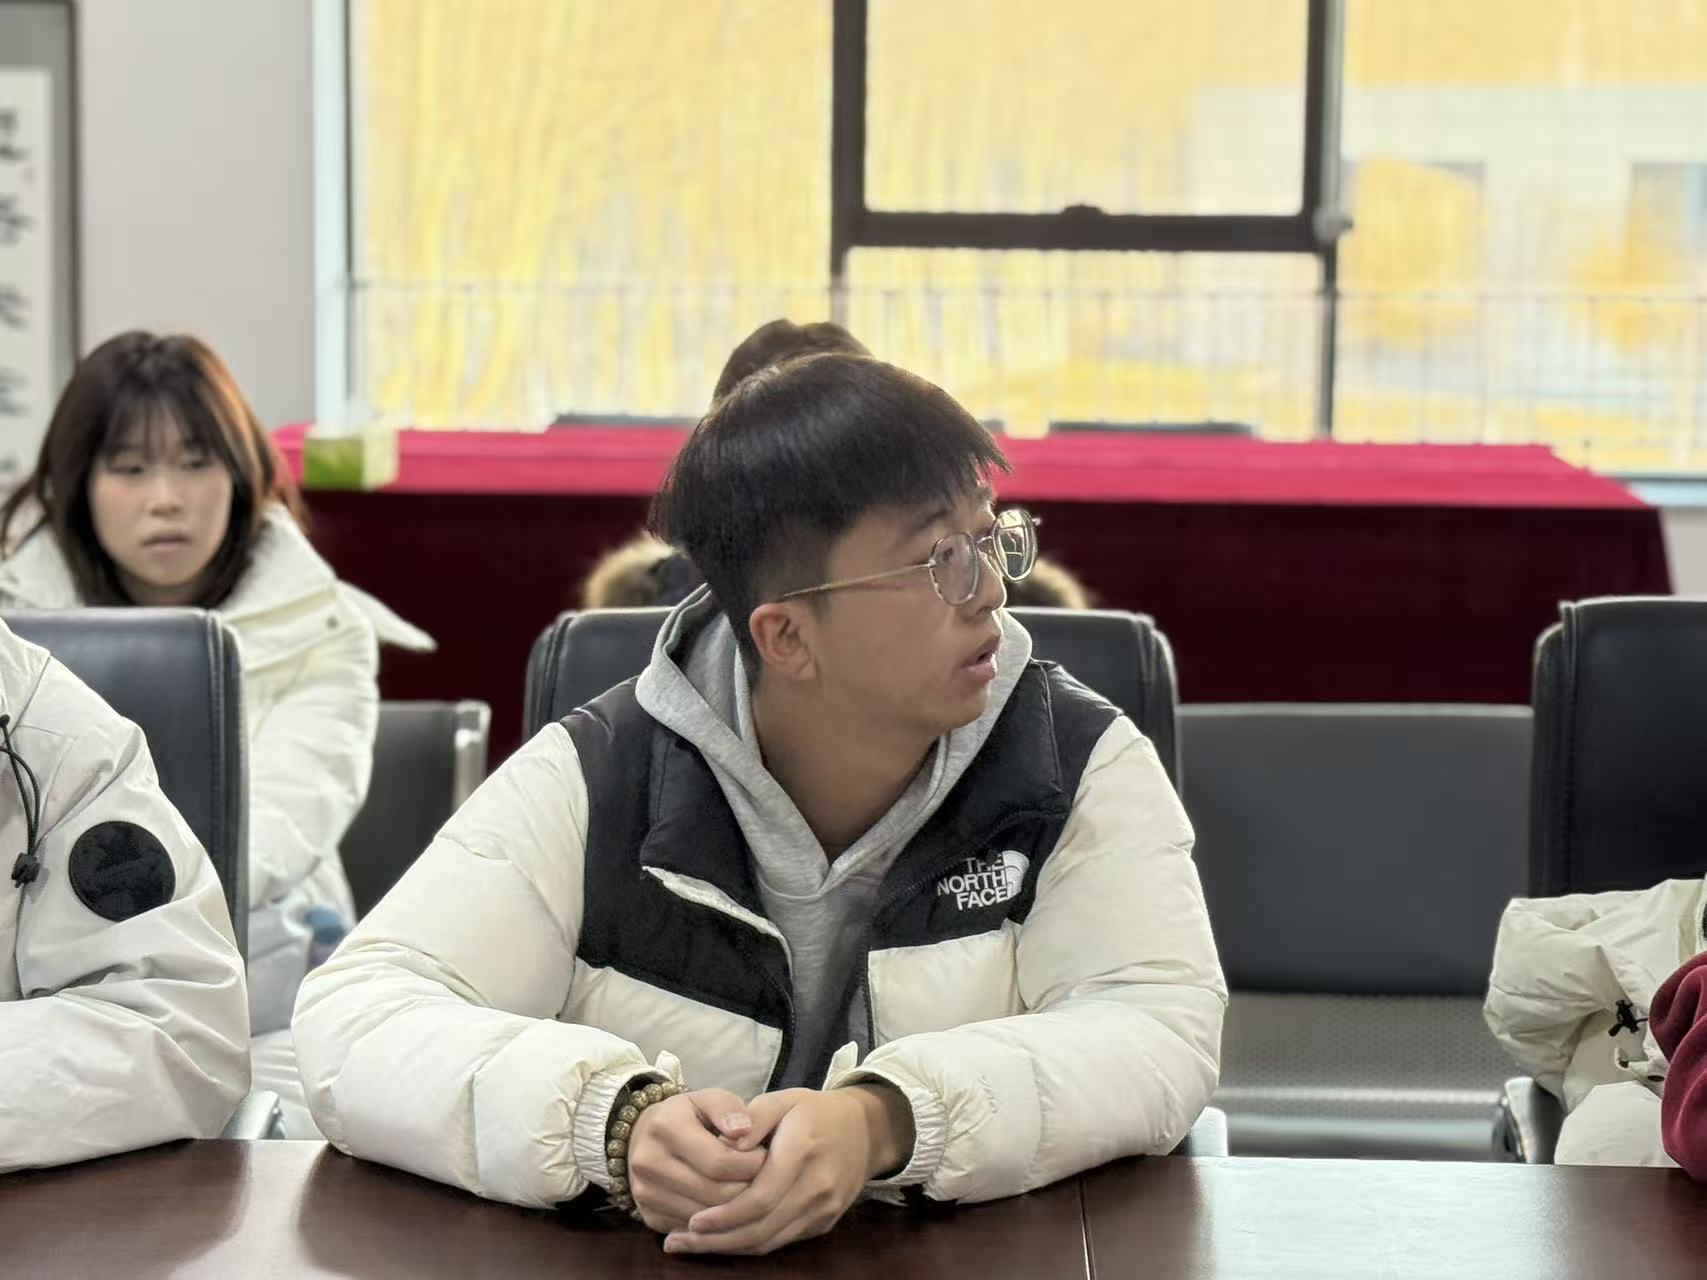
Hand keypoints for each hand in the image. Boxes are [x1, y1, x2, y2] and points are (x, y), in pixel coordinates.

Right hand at [626, 1087, 767, 1233]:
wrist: (641, 1136)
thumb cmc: (685, 1115)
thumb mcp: (706, 1098)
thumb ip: (728, 1108)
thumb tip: (745, 1131)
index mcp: (665, 1128)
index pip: (720, 1161)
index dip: (752, 1163)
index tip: (766, 1156)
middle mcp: (649, 1163)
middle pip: (715, 1193)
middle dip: (748, 1189)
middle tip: (764, 1177)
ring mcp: (646, 1194)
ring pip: (707, 1218)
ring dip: (735, 1209)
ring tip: (748, 1189)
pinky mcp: (649, 1217)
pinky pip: (694, 1231)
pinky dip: (716, 1222)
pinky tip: (727, 1205)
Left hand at [662, 1084, 915, 1255]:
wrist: (865, 1131)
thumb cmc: (816, 1112)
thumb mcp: (784, 1100)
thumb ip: (753, 1118)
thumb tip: (725, 1144)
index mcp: (804, 1151)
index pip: (761, 1196)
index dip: (725, 1214)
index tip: (692, 1221)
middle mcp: (818, 1186)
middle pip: (763, 1227)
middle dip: (717, 1239)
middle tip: (678, 1241)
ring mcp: (824, 1209)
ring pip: (771, 1241)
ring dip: (729, 1248)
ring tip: (691, 1245)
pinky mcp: (824, 1223)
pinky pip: (782, 1241)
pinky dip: (750, 1245)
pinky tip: (722, 1241)